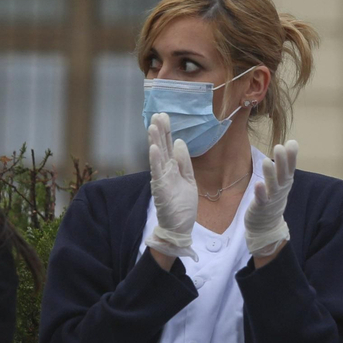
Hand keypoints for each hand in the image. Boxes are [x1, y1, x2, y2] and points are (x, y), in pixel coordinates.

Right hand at [147, 113, 198, 259]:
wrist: (179, 228)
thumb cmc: (183, 206)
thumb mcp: (189, 180)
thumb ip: (184, 162)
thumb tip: (178, 142)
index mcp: (172, 169)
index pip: (168, 146)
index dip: (166, 131)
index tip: (164, 116)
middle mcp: (165, 172)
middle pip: (162, 147)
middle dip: (160, 131)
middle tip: (157, 114)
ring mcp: (162, 180)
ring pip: (157, 157)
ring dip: (154, 141)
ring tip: (152, 126)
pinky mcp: (161, 189)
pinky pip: (157, 172)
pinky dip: (155, 160)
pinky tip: (153, 147)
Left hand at [245, 140, 296, 257]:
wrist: (266, 225)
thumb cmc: (273, 198)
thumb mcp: (282, 180)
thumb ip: (286, 163)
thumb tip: (293, 142)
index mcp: (286, 182)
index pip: (290, 167)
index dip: (291, 156)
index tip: (292, 143)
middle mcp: (281, 189)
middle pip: (283, 175)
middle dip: (282, 162)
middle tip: (279, 147)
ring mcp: (272, 199)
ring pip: (272, 185)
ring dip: (270, 174)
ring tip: (266, 161)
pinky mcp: (261, 207)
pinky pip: (261, 199)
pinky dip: (260, 192)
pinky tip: (258, 184)